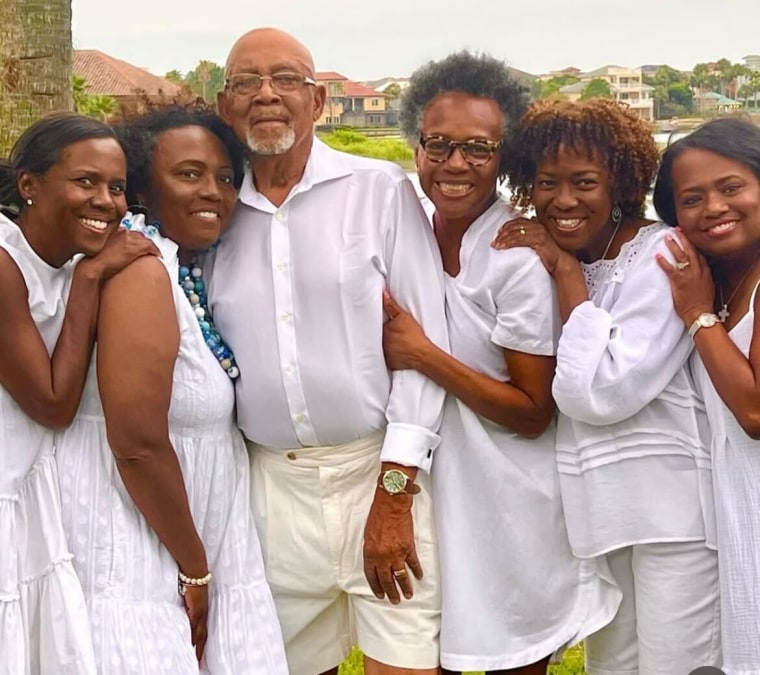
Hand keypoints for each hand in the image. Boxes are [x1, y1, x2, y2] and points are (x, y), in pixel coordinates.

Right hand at [79, 228, 158, 280]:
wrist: (92, 267)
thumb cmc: (93, 262)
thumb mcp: (100, 251)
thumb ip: (108, 248)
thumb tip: (112, 254)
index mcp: (111, 231)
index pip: (128, 231)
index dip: (134, 238)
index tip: (137, 243)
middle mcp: (121, 232)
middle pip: (138, 234)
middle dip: (144, 241)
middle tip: (148, 248)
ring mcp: (128, 239)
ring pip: (145, 240)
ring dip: (151, 246)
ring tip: (155, 252)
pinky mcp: (133, 247)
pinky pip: (149, 246)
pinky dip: (155, 250)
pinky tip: (157, 255)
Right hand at [182, 584, 208, 663]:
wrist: (194, 572)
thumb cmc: (192, 581)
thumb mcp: (189, 597)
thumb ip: (187, 606)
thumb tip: (183, 612)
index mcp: (202, 611)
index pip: (202, 631)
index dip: (202, 643)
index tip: (200, 655)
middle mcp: (203, 614)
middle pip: (203, 636)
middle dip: (201, 650)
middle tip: (200, 664)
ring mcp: (201, 612)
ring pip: (200, 635)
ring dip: (198, 648)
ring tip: (197, 660)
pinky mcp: (196, 610)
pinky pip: (195, 627)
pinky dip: (193, 638)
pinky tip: (192, 646)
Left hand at [363, 478, 422, 604]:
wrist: (391, 504)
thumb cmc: (377, 516)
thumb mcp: (367, 535)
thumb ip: (371, 550)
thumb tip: (375, 561)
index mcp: (370, 554)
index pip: (372, 576)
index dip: (376, 587)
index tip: (380, 594)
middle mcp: (382, 557)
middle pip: (387, 579)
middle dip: (391, 592)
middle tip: (395, 600)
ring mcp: (397, 553)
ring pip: (401, 576)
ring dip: (404, 587)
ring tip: (407, 595)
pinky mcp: (408, 548)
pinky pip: (413, 563)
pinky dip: (416, 571)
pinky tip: (418, 577)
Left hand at [382, 291, 430, 370]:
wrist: (422, 353)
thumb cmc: (414, 335)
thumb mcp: (403, 316)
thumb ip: (391, 305)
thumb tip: (384, 294)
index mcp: (382, 330)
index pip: (376, 325)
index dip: (380, 324)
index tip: (383, 323)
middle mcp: (380, 343)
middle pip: (378, 336)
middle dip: (382, 335)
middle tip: (391, 333)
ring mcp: (384, 354)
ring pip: (382, 347)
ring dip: (386, 345)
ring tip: (394, 342)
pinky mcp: (389, 363)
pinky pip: (387, 358)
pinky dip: (390, 356)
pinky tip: (397, 352)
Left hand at [491, 217, 570, 274]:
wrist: (562, 263)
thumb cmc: (551, 256)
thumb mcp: (537, 244)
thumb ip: (529, 239)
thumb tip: (516, 239)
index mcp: (538, 224)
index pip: (519, 221)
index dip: (506, 226)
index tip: (498, 233)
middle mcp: (539, 225)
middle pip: (515, 225)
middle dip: (503, 233)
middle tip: (495, 241)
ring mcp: (540, 231)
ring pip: (516, 232)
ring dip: (504, 239)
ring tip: (496, 245)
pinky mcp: (539, 239)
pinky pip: (520, 239)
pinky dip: (509, 242)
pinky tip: (503, 247)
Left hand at [656, 228, 714, 325]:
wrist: (700, 313)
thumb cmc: (703, 304)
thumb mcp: (707, 287)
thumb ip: (703, 277)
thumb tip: (698, 273)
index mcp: (706, 272)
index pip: (700, 254)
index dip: (694, 244)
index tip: (689, 236)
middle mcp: (698, 271)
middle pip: (691, 250)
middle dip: (684, 239)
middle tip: (677, 230)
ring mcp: (689, 275)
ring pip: (681, 256)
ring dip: (673, 245)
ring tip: (667, 237)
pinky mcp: (679, 281)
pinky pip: (670, 269)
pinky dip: (663, 261)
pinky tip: (658, 255)